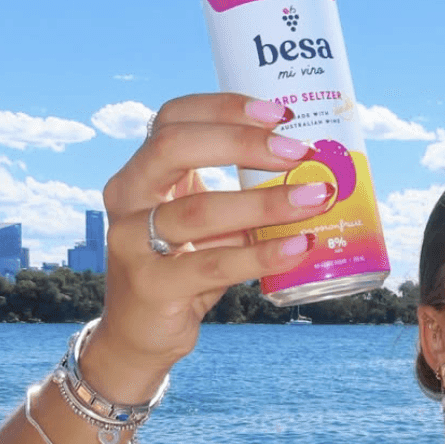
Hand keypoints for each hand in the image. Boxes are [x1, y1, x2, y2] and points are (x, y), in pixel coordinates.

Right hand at [90, 93, 333, 397]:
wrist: (141, 335)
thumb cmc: (182, 269)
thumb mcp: (205, 225)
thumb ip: (237, 196)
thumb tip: (311, 174)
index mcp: (140, 172)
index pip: (174, 118)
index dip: (226, 108)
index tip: (281, 114)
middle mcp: (127, 198)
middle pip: (176, 148)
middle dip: (243, 143)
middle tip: (301, 152)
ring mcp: (132, 243)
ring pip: (200, 211)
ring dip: (266, 203)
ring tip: (317, 198)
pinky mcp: (153, 286)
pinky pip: (215, 265)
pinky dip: (262, 255)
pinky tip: (300, 248)